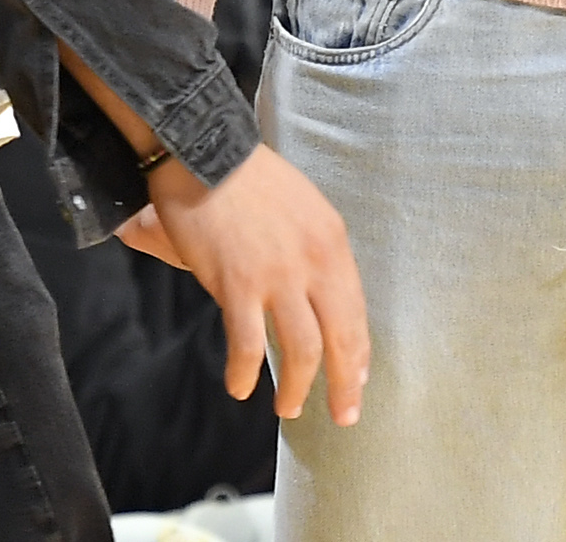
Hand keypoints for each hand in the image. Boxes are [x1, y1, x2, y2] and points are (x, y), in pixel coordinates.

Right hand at [120, 142, 369, 423]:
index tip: (359, 380)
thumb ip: (315, 253)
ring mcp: (277, 275)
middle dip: (346, 382)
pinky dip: (245, 371)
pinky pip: (247, 343)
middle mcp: (314, 261)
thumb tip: (319, 298)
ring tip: (289, 407)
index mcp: (333, 242)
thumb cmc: (252, 179)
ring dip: (297, 386)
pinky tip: (240, 387)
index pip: (356, 309)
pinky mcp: (237, 284)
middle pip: (341, 336)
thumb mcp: (304, 209)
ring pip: (301, 349)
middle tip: (344, 414)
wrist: (206, 152)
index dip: (359, 351)